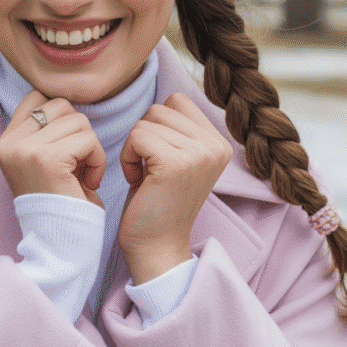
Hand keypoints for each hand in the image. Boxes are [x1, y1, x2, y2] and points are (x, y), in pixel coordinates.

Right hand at [0, 90, 105, 207]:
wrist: (61, 243)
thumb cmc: (61, 201)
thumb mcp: (44, 158)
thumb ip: (47, 128)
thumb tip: (67, 99)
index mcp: (6, 140)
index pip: (38, 96)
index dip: (61, 117)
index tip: (67, 148)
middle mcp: (9, 142)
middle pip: (61, 105)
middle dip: (79, 131)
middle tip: (77, 164)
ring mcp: (25, 150)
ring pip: (79, 120)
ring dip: (91, 147)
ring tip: (82, 174)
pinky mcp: (46, 159)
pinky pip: (88, 140)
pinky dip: (97, 160)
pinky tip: (88, 182)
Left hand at [118, 93, 232, 282]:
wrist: (157, 247)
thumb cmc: (158, 202)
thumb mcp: (179, 159)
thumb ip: (179, 129)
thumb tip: (167, 98)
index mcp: (220, 143)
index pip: (177, 101)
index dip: (157, 125)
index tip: (158, 158)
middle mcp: (216, 146)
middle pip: (160, 109)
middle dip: (144, 136)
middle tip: (149, 170)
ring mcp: (199, 153)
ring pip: (146, 121)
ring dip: (134, 148)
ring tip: (145, 176)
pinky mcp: (176, 163)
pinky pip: (137, 137)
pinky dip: (127, 157)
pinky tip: (137, 181)